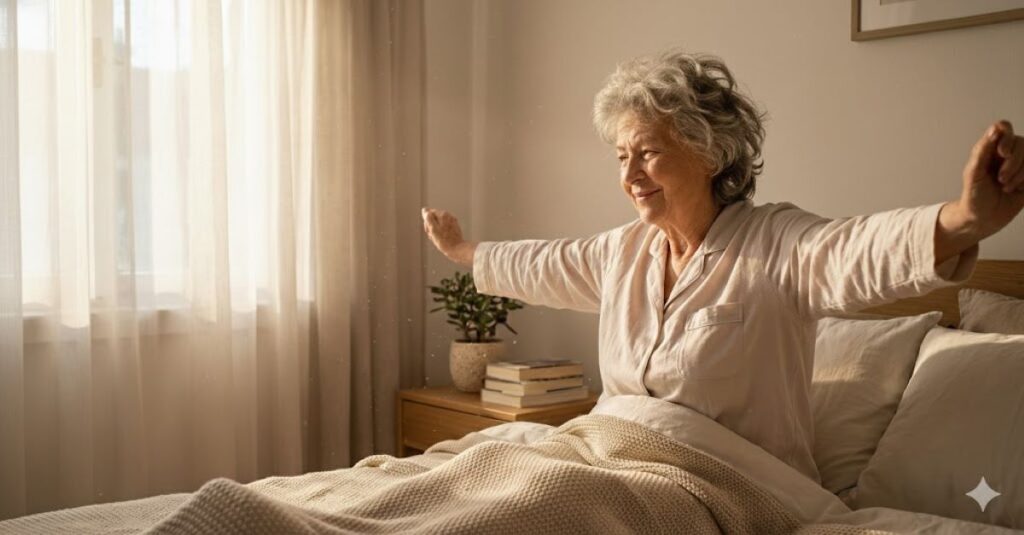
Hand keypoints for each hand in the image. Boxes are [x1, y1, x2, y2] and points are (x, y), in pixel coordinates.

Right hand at [421, 207, 474, 264]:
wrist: (457, 249)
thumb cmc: (445, 241)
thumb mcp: (433, 229)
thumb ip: (428, 218)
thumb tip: (424, 210)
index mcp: (443, 214)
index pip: (428, 214)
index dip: (427, 223)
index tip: (430, 230)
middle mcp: (449, 216)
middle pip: (434, 219)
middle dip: (431, 227)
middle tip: (434, 236)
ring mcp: (452, 222)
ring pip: (438, 224)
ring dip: (436, 231)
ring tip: (438, 239)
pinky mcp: (454, 228)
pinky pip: (443, 228)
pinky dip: (441, 233)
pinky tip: (442, 239)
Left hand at [955, 120, 1023, 239]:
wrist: (983, 220)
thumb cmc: (974, 196)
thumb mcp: (973, 173)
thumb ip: (983, 150)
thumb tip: (995, 129)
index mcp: (989, 148)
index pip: (1003, 128)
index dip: (1007, 138)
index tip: (1002, 153)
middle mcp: (1006, 153)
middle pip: (1021, 142)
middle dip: (1012, 163)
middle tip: (1000, 179)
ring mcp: (1020, 165)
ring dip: (1019, 175)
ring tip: (1005, 187)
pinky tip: (1016, 190)